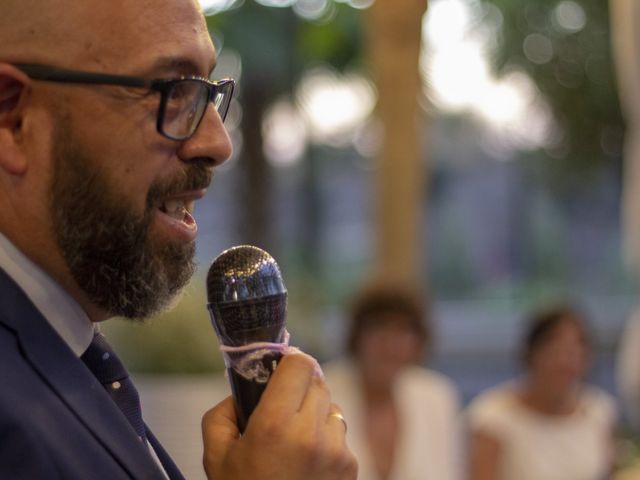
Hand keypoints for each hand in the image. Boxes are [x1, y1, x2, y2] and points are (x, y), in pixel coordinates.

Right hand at [202, 353, 356, 479]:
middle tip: (282, 408)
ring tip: (294, 440)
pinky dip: (326, 438)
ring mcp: (336, 451)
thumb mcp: (216, 456)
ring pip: (331, 406)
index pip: (300, 365)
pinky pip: (339, 434)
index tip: (279, 371)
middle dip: (300, 388)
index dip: (289, 363)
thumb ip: (223, 413)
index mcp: (275, 426)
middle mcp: (311, 434)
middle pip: (317, 381)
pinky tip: (307, 461)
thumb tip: (243, 391)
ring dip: (315, 412)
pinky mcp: (351, 467)